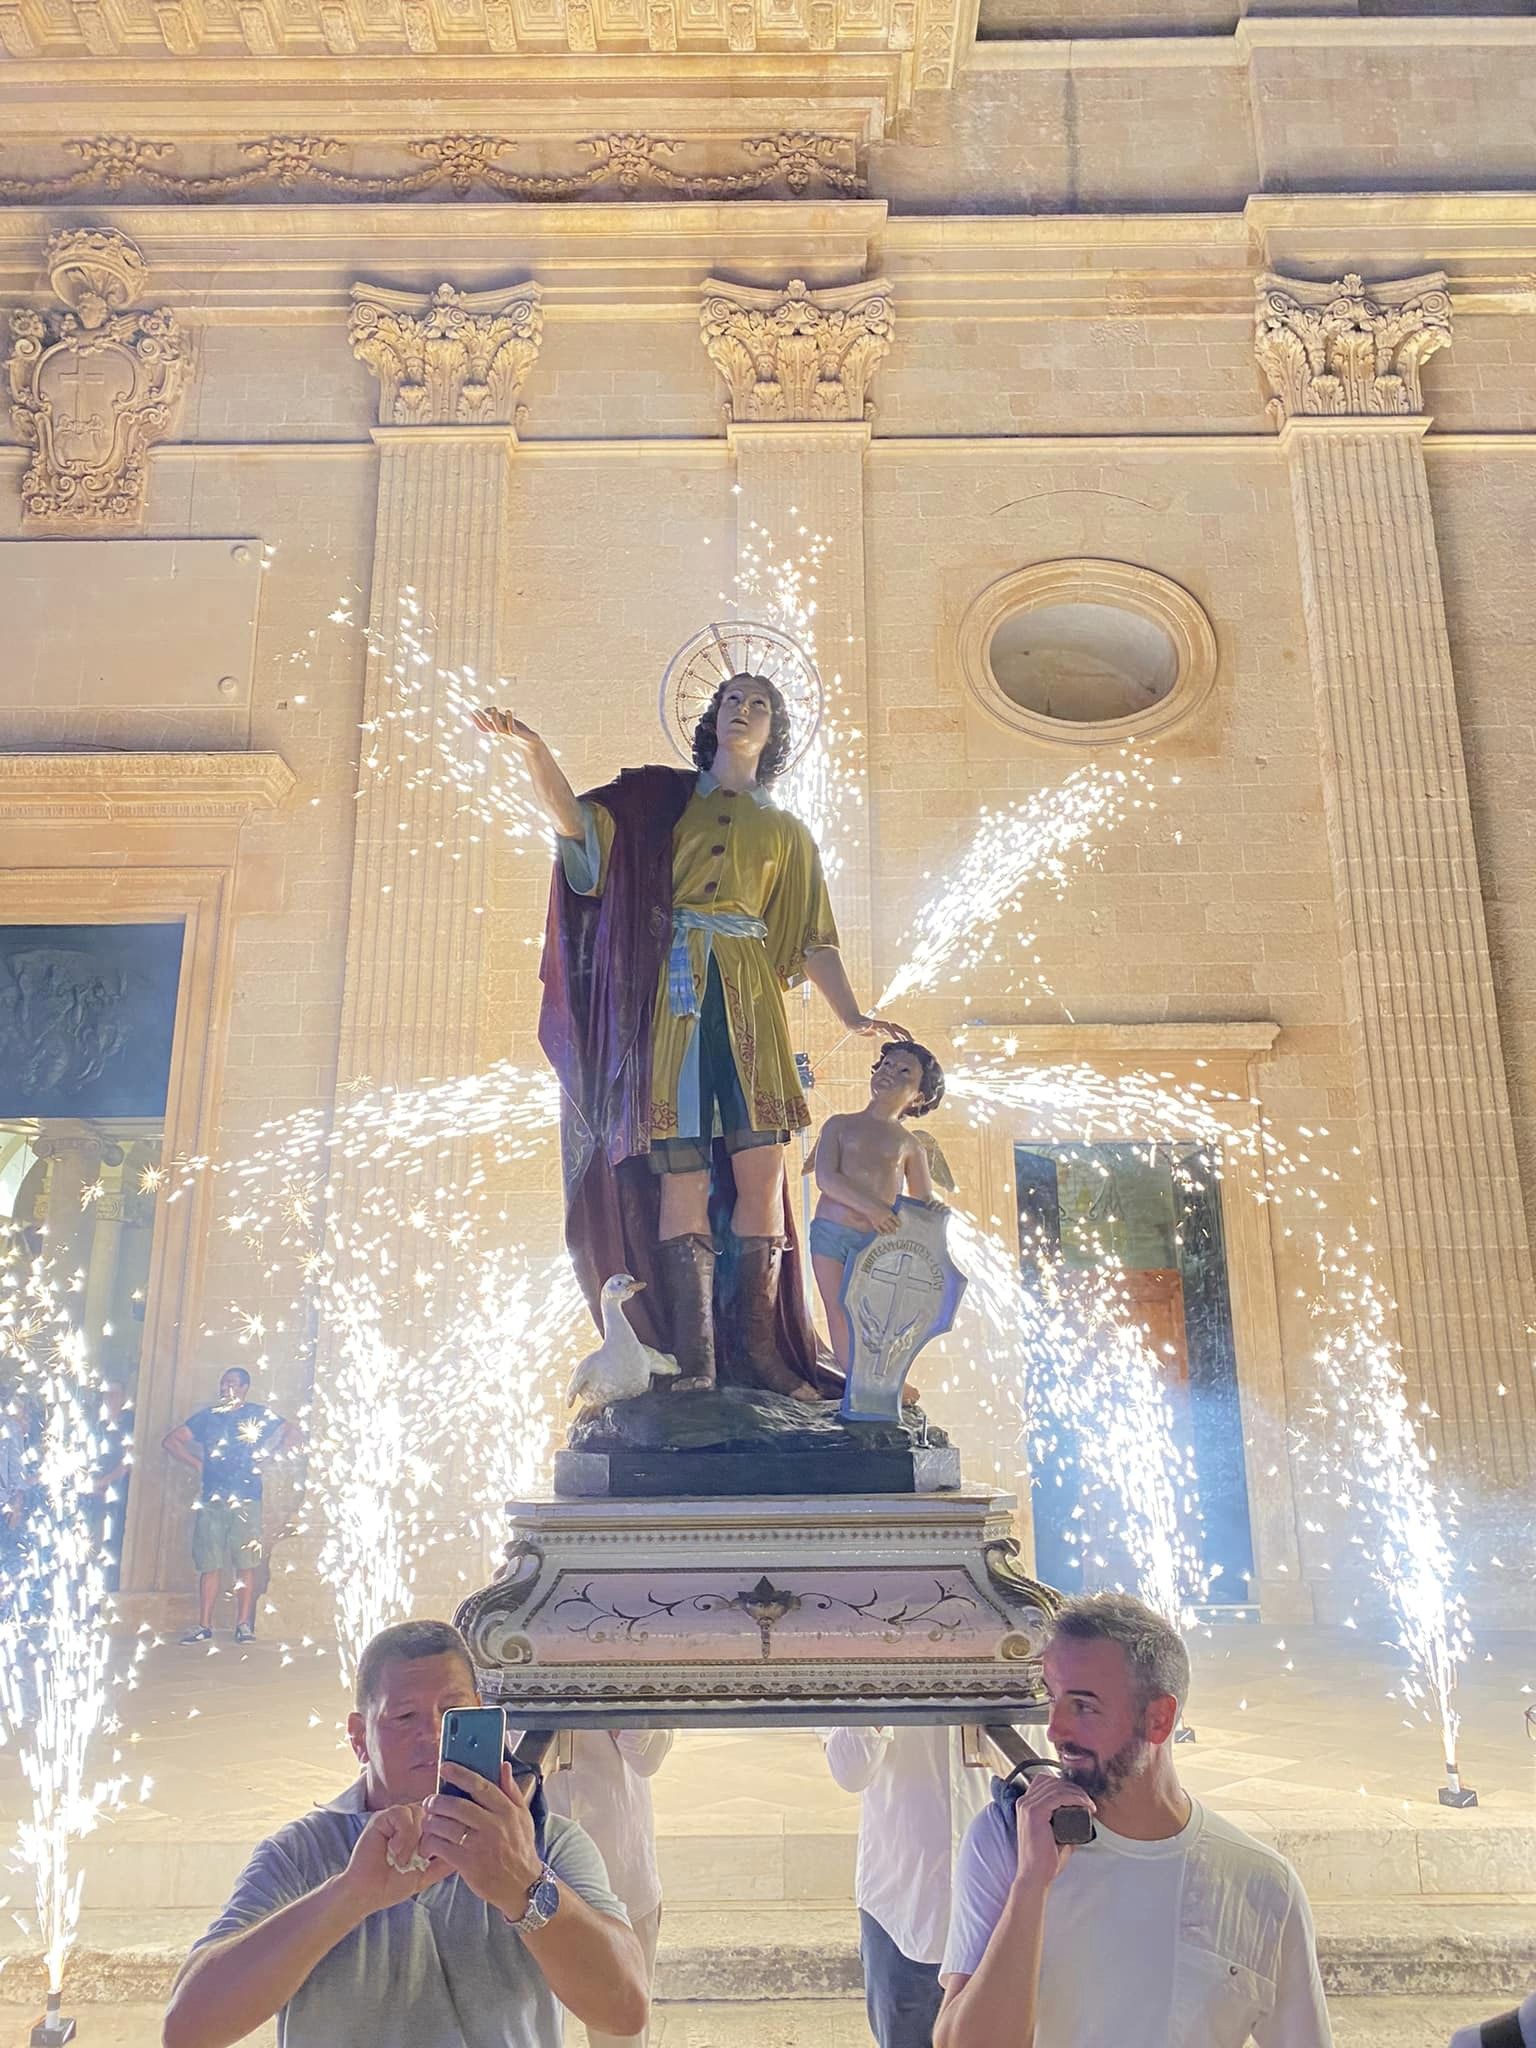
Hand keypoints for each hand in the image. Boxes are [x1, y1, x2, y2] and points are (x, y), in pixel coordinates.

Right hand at [339, 1803, 447, 1915]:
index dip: (444, 1832)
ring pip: (419, 1812)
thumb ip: (444, 1863)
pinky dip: (401, 1834)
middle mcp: (411, 1821)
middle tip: (420, 1858)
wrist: (369, 1893)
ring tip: (403, 1859)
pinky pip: (401, 1813)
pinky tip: (394, 1851)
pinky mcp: (382, 1817)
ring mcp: (396, 1817)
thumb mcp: (426, 1874)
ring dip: (413, 1838)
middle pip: (433, 1813)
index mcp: (422, 1831)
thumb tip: (467, 1851)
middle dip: (429, 1836)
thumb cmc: (394, 1884)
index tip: (433, 1854)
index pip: (442, 1818)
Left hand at [421, 1762, 543, 1914]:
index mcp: (507, 1811)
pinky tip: (428, 1841)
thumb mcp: (524, 1817)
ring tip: (427, 1820)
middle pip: (457, 1806)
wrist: (522, 1885)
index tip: (445, 1767)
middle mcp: (493, 1826)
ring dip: (431, 1821)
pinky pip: (442, 1847)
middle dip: (438, 1801)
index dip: (460, 1775)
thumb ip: (512, 1790)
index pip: (481, 1786)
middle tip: (429, 1801)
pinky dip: (431, 1842)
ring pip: (446, 1826)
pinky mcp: (468, 1864)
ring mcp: (479, 1845)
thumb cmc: (521, 1848)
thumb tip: (503, 1766)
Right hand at [471, 706, 543, 756]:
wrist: (532, 743)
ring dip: (495, 719)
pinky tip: (508, 711)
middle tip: (476, 710)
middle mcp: (502, 733)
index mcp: (498, 730)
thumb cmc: (519, 732)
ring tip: (493, 709)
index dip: (477, 721)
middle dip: (482, 719)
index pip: (484, 727)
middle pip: (489, 727)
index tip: (470, 712)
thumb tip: (485, 710)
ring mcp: (510, 734)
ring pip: (499, 728)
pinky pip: (512, 728)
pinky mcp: (519, 734)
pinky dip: (510, 720)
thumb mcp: (507, 723)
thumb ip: (498, 717)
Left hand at [850, 1015, 909, 1041]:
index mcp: (879, 1024)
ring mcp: (884, 1028)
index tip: (899, 1041)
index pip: (890, 1028)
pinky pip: (893, 1035)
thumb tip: (870, 1024)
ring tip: (912, 1044)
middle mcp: (883, 1025)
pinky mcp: (882, 1031)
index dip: (895, 1034)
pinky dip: (899, 1039)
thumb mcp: (858, 1025)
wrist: (853, 1021)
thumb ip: (864, 1025)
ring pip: (898, 1032)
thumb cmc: (855, 1023)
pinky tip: (903, 1045)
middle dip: (905, 1035)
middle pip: (898, 1029)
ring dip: (905, 1037)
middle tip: (912, 1042)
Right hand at [866, 1204, 901, 1235]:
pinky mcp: (875, 1224)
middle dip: (894, 1230)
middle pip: (892, 1226)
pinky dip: (882, 1233)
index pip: (896, 1220)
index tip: (899, 1226)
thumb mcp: (885, 1204)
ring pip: (887, 1229)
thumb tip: (893, 1211)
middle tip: (895, 1232)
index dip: (898, 1223)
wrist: (867, 1205)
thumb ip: (889, 1208)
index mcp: (889, 1212)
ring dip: (889, 1232)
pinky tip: (883, 1234)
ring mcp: (880, 1222)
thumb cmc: (876, 1203)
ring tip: (890, 1233)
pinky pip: (879, 1230)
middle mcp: (886, 1218)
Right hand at [1010, 1771, 1094, 1892]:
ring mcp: (1027, 1806)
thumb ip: (1063, 1823)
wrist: (1035, 1876)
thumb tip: (1082, 1816)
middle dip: (1073, 1787)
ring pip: (1056, 1786)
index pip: (1045, 1781)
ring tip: (1089, 1804)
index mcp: (1025, 1805)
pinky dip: (1075, 1798)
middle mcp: (1024, 1802)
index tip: (1080, 1797)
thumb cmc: (1045, 1859)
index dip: (1064, 1785)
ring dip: (1077, 1792)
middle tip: (1088, 1801)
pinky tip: (1086, 1805)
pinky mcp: (1034, 1812)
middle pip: (1052, 1780)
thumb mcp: (1054, 1834)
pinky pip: (1058, 1796)